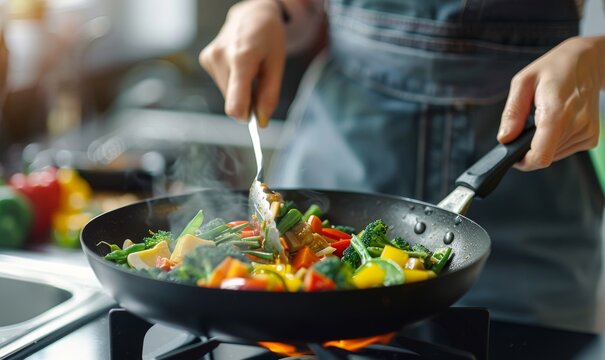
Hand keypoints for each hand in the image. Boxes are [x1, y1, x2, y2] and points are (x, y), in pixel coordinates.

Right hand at [199, 0, 285, 126]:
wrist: (252, 14)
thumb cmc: (268, 37)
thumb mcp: (277, 65)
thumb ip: (269, 95)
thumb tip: (262, 121)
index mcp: (242, 59)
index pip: (235, 105)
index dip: (246, 117)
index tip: (257, 115)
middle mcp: (221, 58)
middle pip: (232, 102)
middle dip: (247, 100)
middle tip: (259, 82)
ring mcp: (210, 57)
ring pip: (226, 94)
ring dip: (240, 90)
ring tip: (249, 70)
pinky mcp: (205, 59)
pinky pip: (221, 84)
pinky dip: (232, 81)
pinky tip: (238, 65)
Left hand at [498, 36, 604, 170]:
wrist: (587, 61)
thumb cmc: (553, 69)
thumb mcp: (523, 82)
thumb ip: (512, 113)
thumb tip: (504, 138)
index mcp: (557, 112)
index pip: (540, 156)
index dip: (523, 162)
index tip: (513, 156)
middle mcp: (576, 124)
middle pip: (544, 157)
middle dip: (530, 148)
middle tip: (528, 125)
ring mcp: (587, 132)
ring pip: (553, 156)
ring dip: (543, 144)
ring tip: (544, 119)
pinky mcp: (591, 137)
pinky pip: (564, 150)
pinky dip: (555, 142)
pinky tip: (556, 122)